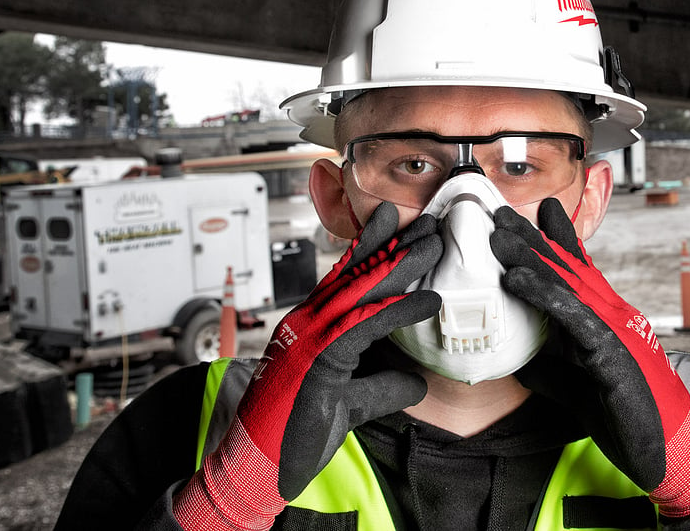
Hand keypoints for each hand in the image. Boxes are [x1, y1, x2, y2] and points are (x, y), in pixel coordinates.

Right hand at [174, 203, 442, 529]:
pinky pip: (365, 328)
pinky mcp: (316, 361)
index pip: (344, 278)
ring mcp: (308, 338)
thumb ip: (380, 387)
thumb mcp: (347, 405)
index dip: (372, 247)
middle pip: (357, 274)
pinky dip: (398, 311)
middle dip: (394, 245)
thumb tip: (416, 381)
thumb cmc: (290, 435)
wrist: (254, 468)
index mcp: (309, 326)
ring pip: (361, 291)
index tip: (398, 223)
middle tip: (429, 221)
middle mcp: (307, 323)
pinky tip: (428, 301)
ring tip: (435, 245)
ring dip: (401, 266)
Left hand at [490, 200, 689, 517]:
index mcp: (604, 321)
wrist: (668, 454)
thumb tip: (518, 361)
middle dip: (533, 239)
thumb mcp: (576, 389)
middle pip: (567, 269)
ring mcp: (614, 331)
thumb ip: (550, 371)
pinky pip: (571, 318)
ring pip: (566, 284)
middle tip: (499, 211)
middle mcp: (612, 316)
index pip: (578, 273)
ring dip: (530, 257)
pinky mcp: (611, 354)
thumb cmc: (626, 417)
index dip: (556, 241)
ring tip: (499, 234)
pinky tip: (516, 279)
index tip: (535, 213)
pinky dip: (542, 295)